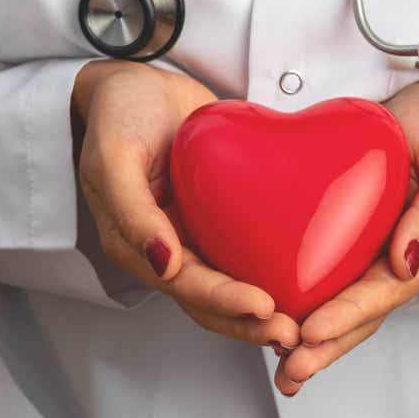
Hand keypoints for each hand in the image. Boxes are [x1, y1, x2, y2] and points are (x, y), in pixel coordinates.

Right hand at [74, 60, 299, 349]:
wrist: (141, 86)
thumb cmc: (119, 115)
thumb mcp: (113, 157)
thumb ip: (132, 211)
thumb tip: (163, 263)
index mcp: (137, 244)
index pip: (184, 286)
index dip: (223, 301)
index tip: (265, 308)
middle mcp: (168, 247)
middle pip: (210, 299)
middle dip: (250, 322)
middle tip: (294, 331)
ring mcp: (195, 233)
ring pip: (231, 282)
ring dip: (263, 309)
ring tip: (305, 320)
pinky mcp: (219, 215)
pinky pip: (245, 249)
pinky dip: (271, 268)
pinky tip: (304, 277)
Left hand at [273, 81, 418, 395]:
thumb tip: (407, 261)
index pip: (386, 292)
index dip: (350, 315)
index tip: (312, 331)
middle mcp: (397, 258)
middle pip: (362, 312)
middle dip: (327, 346)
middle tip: (290, 370)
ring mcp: (373, 250)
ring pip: (341, 302)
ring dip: (314, 338)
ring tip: (280, 365)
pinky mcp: (350, 235)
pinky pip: (326, 272)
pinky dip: (304, 299)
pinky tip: (277, 317)